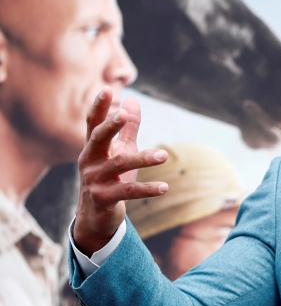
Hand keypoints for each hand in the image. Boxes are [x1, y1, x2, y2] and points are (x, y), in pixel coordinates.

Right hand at [73, 88, 168, 255]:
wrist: (96, 216)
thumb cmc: (110, 177)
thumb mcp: (120, 150)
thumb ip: (128, 128)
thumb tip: (133, 99)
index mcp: (93, 147)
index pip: (93, 123)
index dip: (99, 107)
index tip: (107, 89)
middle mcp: (89, 161)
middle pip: (98, 139)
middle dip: (110, 126)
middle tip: (123, 115)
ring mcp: (94, 180)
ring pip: (119, 165)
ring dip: (143, 159)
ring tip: (164, 156)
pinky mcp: (103, 198)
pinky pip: (127, 192)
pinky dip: (147, 189)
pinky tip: (164, 187)